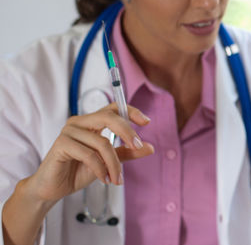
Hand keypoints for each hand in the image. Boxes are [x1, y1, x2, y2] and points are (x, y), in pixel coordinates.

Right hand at [28, 102, 153, 202]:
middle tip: (137, 147)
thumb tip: (150, 147)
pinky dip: (100, 169)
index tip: (147, 121)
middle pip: (109, 117)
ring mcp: (69, 131)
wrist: (54, 188)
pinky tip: (104, 179)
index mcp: (91, 122)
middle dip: (127, 131)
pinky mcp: (61, 144)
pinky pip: (89, 154)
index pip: (113, 108)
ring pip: (102, 142)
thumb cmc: (79, 171)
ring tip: (117, 179)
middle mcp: (80, 122)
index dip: (131, 111)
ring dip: (114, 164)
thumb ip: (127, 153)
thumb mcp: (108, 162)